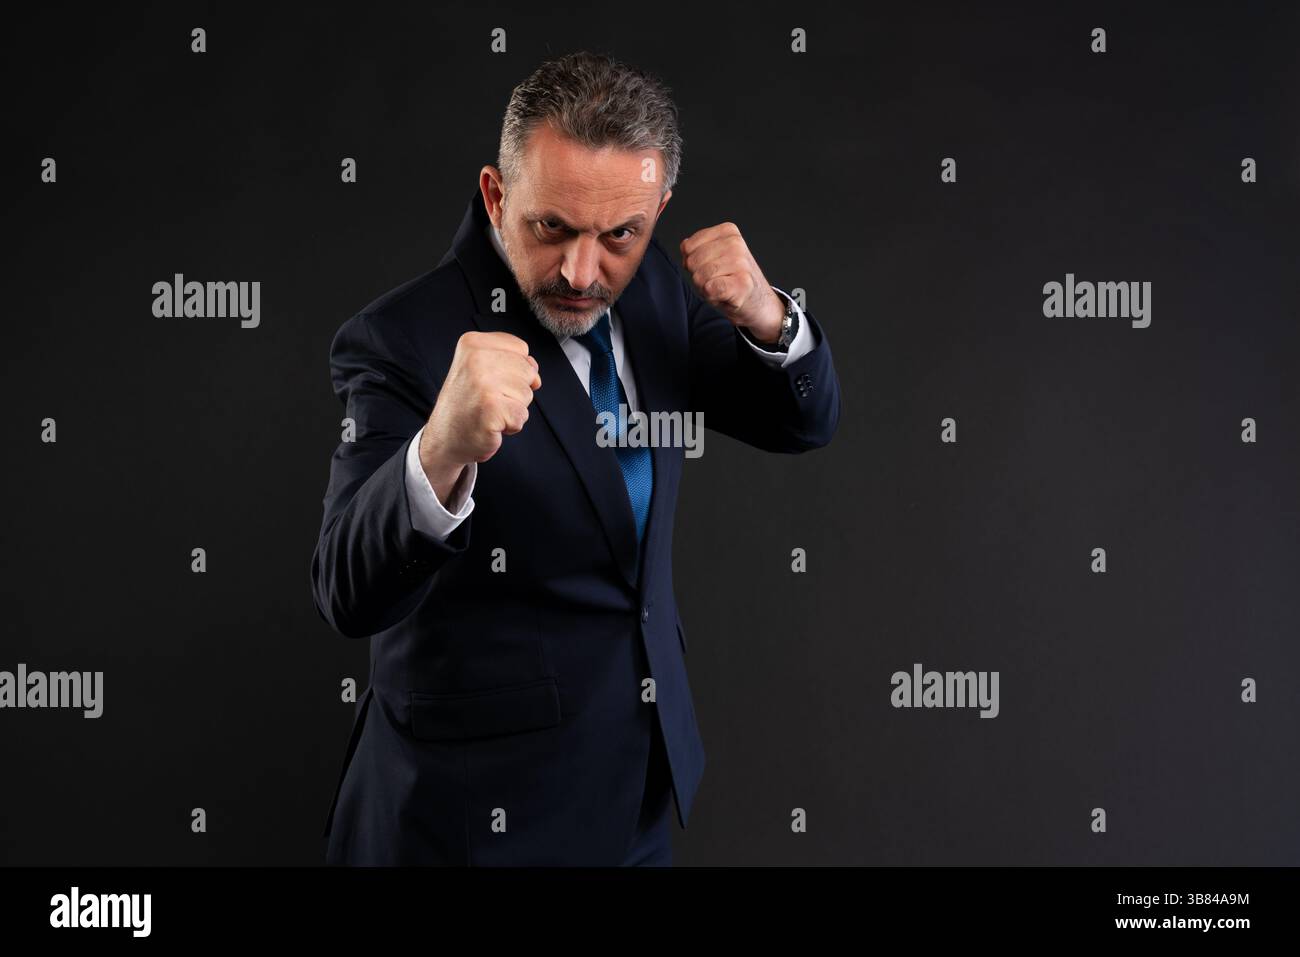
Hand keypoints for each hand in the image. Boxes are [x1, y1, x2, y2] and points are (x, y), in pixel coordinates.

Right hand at [419, 331, 540, 502]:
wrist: (445, 438)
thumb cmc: (468, 404)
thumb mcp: (484, 369)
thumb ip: (512, 361)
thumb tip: (535, 373)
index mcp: (472, 343)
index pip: (521, 348)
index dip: (514, 369)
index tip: (490, 380)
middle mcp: (476, 359)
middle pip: (528, 370)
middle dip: (516, 390)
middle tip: (489, 399)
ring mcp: (483, 384)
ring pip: (527, 393)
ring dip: (514, 408)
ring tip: (490, 410)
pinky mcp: (491, 408)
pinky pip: (522, 415)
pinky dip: (511, 425)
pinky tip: (491, 424)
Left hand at [680, 222, 784, 343]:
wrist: (757, 302)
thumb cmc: (731, 279)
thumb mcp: (713, 256)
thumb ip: (696, 248)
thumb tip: (685, 246)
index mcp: (728, 231)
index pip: (688, 247)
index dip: (692, 262)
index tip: (709, 267)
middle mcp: (735, 243)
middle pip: (692, 262)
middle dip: (698, 276)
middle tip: (716, 280)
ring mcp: (740, 263)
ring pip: (699, 277)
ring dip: (705, 288)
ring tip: (721, 288)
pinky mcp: (742, 283)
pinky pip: (710, 288)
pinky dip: (712, 296)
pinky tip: (725, 296)